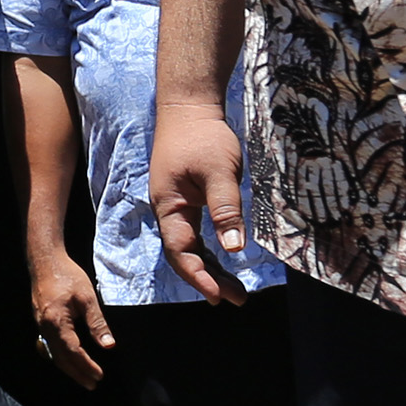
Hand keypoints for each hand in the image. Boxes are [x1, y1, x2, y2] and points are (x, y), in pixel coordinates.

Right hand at [30, 253, 114, 388]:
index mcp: (56, 322)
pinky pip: (49, 345)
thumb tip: (109, 346)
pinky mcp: (40, 321)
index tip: (100, 376)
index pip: (73, 352)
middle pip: (60, 358)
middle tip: (92, 384)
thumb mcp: (87, 298)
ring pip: (53, 353)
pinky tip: (67, 359)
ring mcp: (39, 325)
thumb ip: (97, 323)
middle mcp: (44, 327)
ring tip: (82, 377)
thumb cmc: (68, 276)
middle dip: (77, 373)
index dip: (86, 366)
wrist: (44, 260)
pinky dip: (60, 356)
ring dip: (68, 367)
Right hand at [148, 92, 252, 304]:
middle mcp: (168, 209)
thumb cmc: (204, 136)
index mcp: (170, 206)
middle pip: (184, 254)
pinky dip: (208, 250)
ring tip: (233, 289)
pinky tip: (223, 259)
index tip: (219, 297)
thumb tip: (233, 247)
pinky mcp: (185, 197)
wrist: (189, 106)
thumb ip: (225, 209)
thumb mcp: (219, 172)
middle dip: (208, 279)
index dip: (199, 277)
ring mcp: (175, 204)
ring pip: (189, 245)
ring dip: (210, 267)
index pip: (181, 252)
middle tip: (237, 299)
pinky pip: (194, 232)